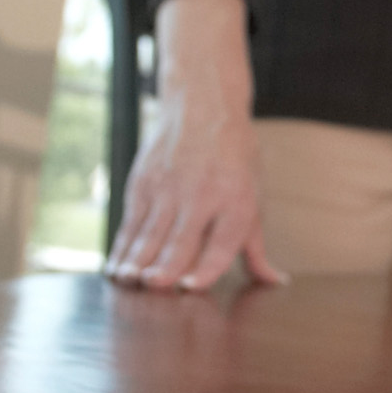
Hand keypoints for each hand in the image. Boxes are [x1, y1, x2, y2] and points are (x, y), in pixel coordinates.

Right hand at [106, 0, 286, 293]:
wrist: (203, 105)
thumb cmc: (234, 158)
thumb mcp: (253, 195)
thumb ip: (255, 245)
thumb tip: (275, 282)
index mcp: (237, 200)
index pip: (222, 241)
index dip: (206, 266)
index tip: (190, 287)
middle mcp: (202, 194)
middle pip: (182, 238)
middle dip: (166, 265)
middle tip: (155, 287)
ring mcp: (169, 187)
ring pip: (150, 232)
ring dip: (138, 260)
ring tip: (130, 282)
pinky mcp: (143, 182)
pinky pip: (131, 222)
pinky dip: (122, 246)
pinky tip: (116, 267)